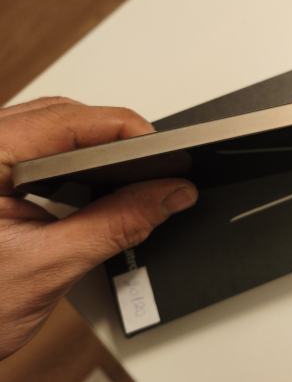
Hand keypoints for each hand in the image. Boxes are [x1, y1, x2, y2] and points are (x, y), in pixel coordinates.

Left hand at [0, 97, 197, 359]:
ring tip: (125, 174)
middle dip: (113, 137)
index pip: (67, 119)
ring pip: (48, 125)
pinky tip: (88, 180)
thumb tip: (167, 195)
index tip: (163, 155)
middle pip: (61, 114)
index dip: (125, 132)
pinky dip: (70, 158)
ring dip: (92, 146)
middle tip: (152, 169)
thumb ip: (116, 225)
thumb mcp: (47, 268)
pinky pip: (34, 145)